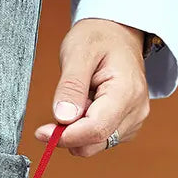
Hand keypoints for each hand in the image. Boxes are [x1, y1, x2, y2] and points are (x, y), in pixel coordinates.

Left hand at [35, 18, 149, 156]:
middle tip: (57, 108)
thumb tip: (62, 118)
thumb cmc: (99, 38)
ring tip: (78, 99)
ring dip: (76, 130)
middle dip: (68, 134)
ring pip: (95, 144)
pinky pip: (99, 139)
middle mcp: (135, 110)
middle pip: (95, 142)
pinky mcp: (125, 124)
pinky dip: (84, 129)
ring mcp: (133, 119)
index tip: (41, 132)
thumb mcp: (78, 53)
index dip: (65, 136)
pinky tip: (85, 105)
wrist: (116, 33)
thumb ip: (70, 87)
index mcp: (127, 92)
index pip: (96, 129)